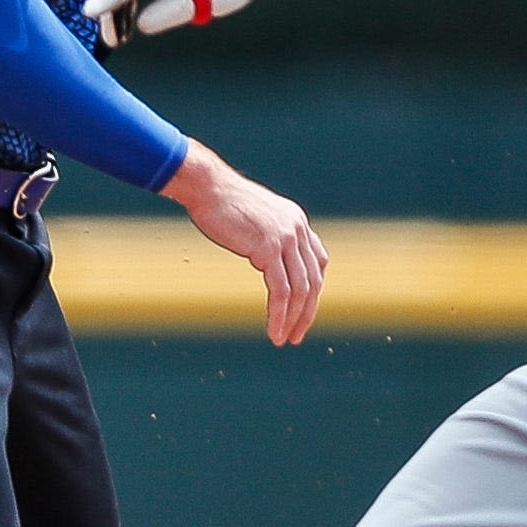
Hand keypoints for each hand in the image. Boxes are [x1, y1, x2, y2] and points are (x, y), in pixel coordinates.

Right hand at [162, 140, 327, 345]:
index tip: (303, 312)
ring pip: (300, 289)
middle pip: (313, 280)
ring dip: (293, 319)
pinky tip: (274, 330)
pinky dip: (279, 314)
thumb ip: (269, 237)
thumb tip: (267, 258)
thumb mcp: (257, 219)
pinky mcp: (269, 248)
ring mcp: (285, 238)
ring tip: (284, 339)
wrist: (208, 187)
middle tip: (297, 335)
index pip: (319, 263)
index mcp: (297, 222)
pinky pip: (281, 290)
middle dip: (307, 312)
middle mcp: (297, 229)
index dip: (314, 290)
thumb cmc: (223, 204)